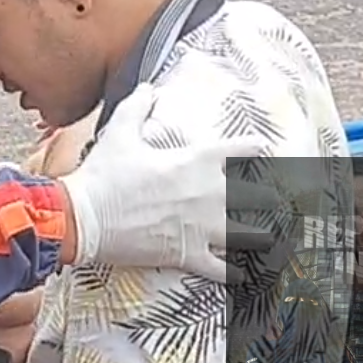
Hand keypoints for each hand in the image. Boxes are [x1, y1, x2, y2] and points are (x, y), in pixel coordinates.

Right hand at [60, 74, 282, 281]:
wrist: (84, 217)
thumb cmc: (103, 174)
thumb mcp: (120, 132)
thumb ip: (138, 106)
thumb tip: (148, 86)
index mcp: (197, 161)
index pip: (242, 151)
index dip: (256, 151)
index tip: (264, 151)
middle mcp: (209, 194)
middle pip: (258, 196)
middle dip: (269, 199)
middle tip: (278, 202)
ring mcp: (202, 228)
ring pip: (250, 236)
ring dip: (263, 238)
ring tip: (273, 240)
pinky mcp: (189, 255)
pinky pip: (223, 270)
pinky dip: (236, 274)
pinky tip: (247, 276)